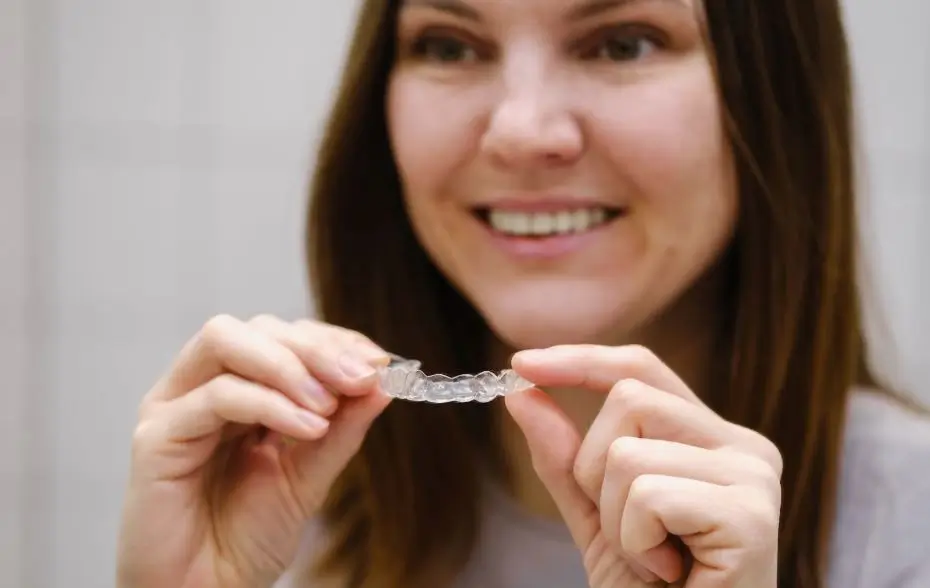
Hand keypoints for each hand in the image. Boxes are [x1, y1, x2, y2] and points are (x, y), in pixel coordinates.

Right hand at [117, 315, 391, 587]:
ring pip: (225, 340)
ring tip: (328, 405)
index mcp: (239, 388)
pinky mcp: (156, 436)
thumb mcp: (310, 474)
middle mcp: (201, 386)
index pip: (286, 336)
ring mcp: (175, 406)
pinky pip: (215, 396)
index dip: (333, 341)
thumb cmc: (248, 537)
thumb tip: (383, 380)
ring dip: (289, 365)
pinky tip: (308, 429)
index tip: (378, 363)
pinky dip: (269, 403)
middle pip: (258, 328)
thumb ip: (343, 427)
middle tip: (359, 379)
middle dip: (316, 349)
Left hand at [504, 345, 781, 587]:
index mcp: (713, 439)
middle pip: (628, 399)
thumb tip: (524, 390)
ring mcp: (754, 477)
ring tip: (654, 557)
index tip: (522, 365)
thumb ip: (565, 456)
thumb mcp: (597, 515)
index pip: (641, 370)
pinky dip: (636, 542)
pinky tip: (670, 571)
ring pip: (627, 453)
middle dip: (594, 471)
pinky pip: (647, 496)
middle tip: (629, 531)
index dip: (581, 360)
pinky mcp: (750, 515)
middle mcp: (744, 448)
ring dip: (616, 519)